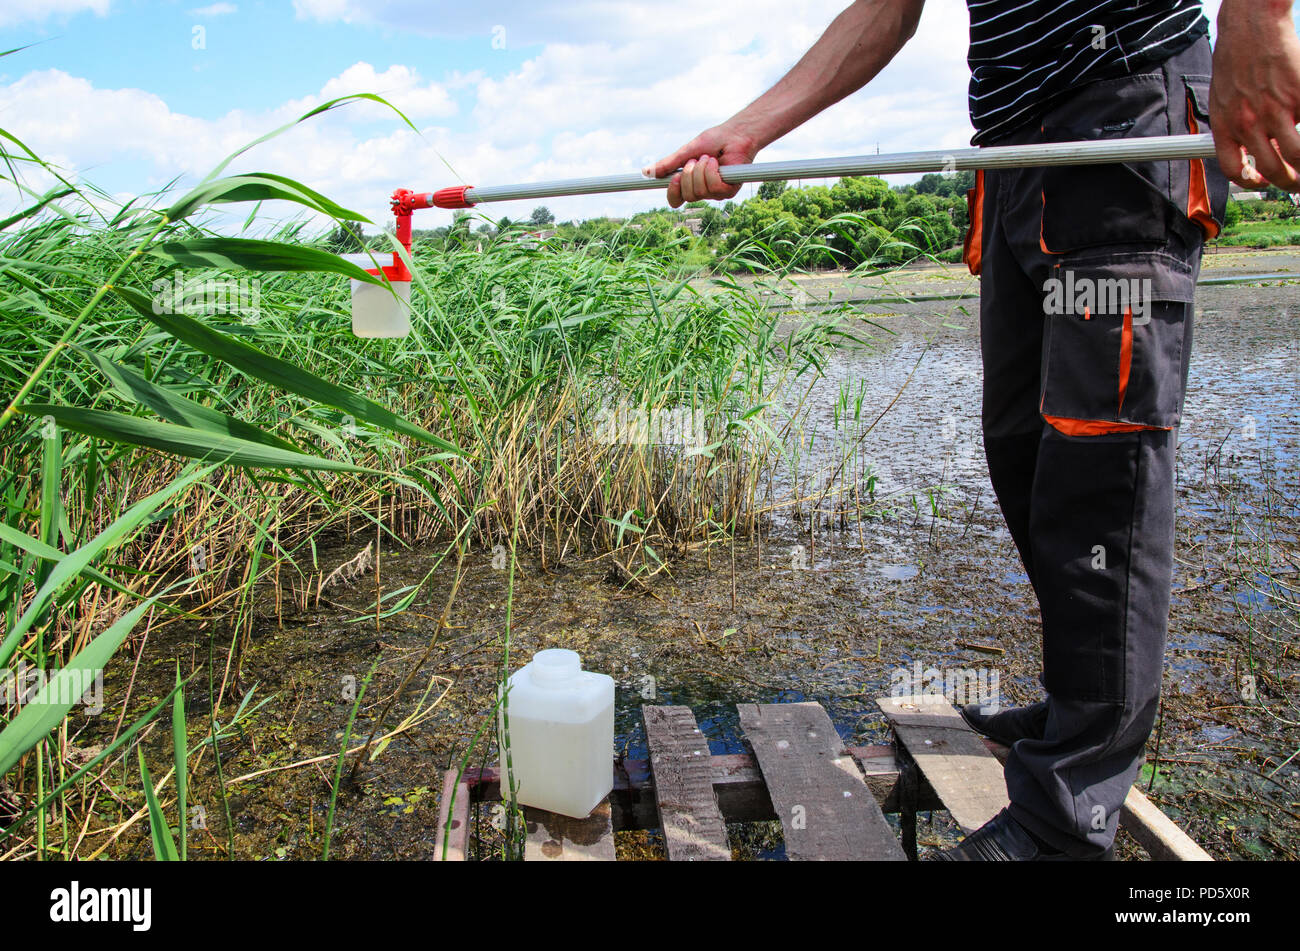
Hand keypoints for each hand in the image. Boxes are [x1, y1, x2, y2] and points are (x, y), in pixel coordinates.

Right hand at [644, 122, 761, 207]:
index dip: (672, 192)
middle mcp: (702, 191)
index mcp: (690, 183)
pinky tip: (718, 163)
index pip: (676, 199)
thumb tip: (646, 172)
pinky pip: (714, 188)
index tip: (672, 179)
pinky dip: (713, 172)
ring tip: (710, 158)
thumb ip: (669, 163)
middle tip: (696, 160)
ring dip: (702, 170)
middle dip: (689, 174)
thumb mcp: (686, 152)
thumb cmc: (714, 141)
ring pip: (700, 192)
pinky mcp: (728, 191)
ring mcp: (716, 193)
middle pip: (687, 195)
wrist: (734, 135)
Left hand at [1210, 0, 1299, 190]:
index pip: (1233, 169)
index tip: (1261, 181)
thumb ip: (1234, 128)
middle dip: (1288, 181)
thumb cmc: (1236, 62)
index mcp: (1226, 126)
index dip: (1248, 181)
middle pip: (1273, 168)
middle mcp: (1249, 123)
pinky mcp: (1299, 96)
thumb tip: (1250, 151)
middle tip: (1297, 182)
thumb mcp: (1223, 101)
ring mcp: (1276, 110)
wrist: (1251, 30)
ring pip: (1296, 153)